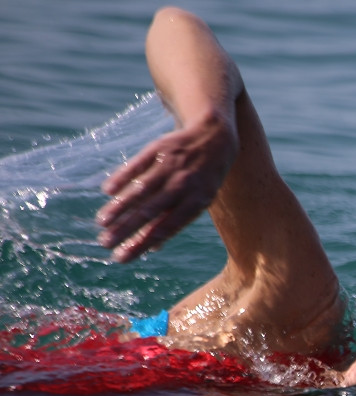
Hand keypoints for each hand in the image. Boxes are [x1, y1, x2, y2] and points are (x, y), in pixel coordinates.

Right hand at [96, 110, 236, 262]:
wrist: (213, 138)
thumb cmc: (204, 179)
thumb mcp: (200, 201)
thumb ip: (176, 221)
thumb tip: (152, 248)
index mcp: (195, 202)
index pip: (165, 228)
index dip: (142, 243)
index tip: (123, 257)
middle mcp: (182, 184)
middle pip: (149, 211)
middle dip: (125, 229)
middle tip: (105, 243)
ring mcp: (170, 165)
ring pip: (140, 189)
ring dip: (119, 207)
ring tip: (102, 223)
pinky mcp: (158, 149)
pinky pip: (136, 165)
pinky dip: (121, 178)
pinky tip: (108, 192)